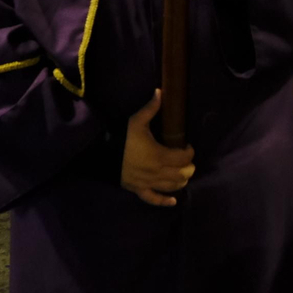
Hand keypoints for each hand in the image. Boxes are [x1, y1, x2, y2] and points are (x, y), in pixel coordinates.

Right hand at [120, 91, 195, 206]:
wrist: (102, 156)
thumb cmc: (122, 138)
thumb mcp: (136, 121)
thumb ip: (150, 108)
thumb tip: (161, 91)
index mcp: (159, 155)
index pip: (184, 157)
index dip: (190, 152)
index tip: (188, 146)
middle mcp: (157, 172)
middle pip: (182, 174)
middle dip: (188, 167)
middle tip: (186, 161)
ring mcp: (148, 183)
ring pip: (172, 186)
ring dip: (181, 180)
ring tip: (182, 173)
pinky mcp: (139, 190)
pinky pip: (154, 199)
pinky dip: (164, 201)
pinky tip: (173, 201)